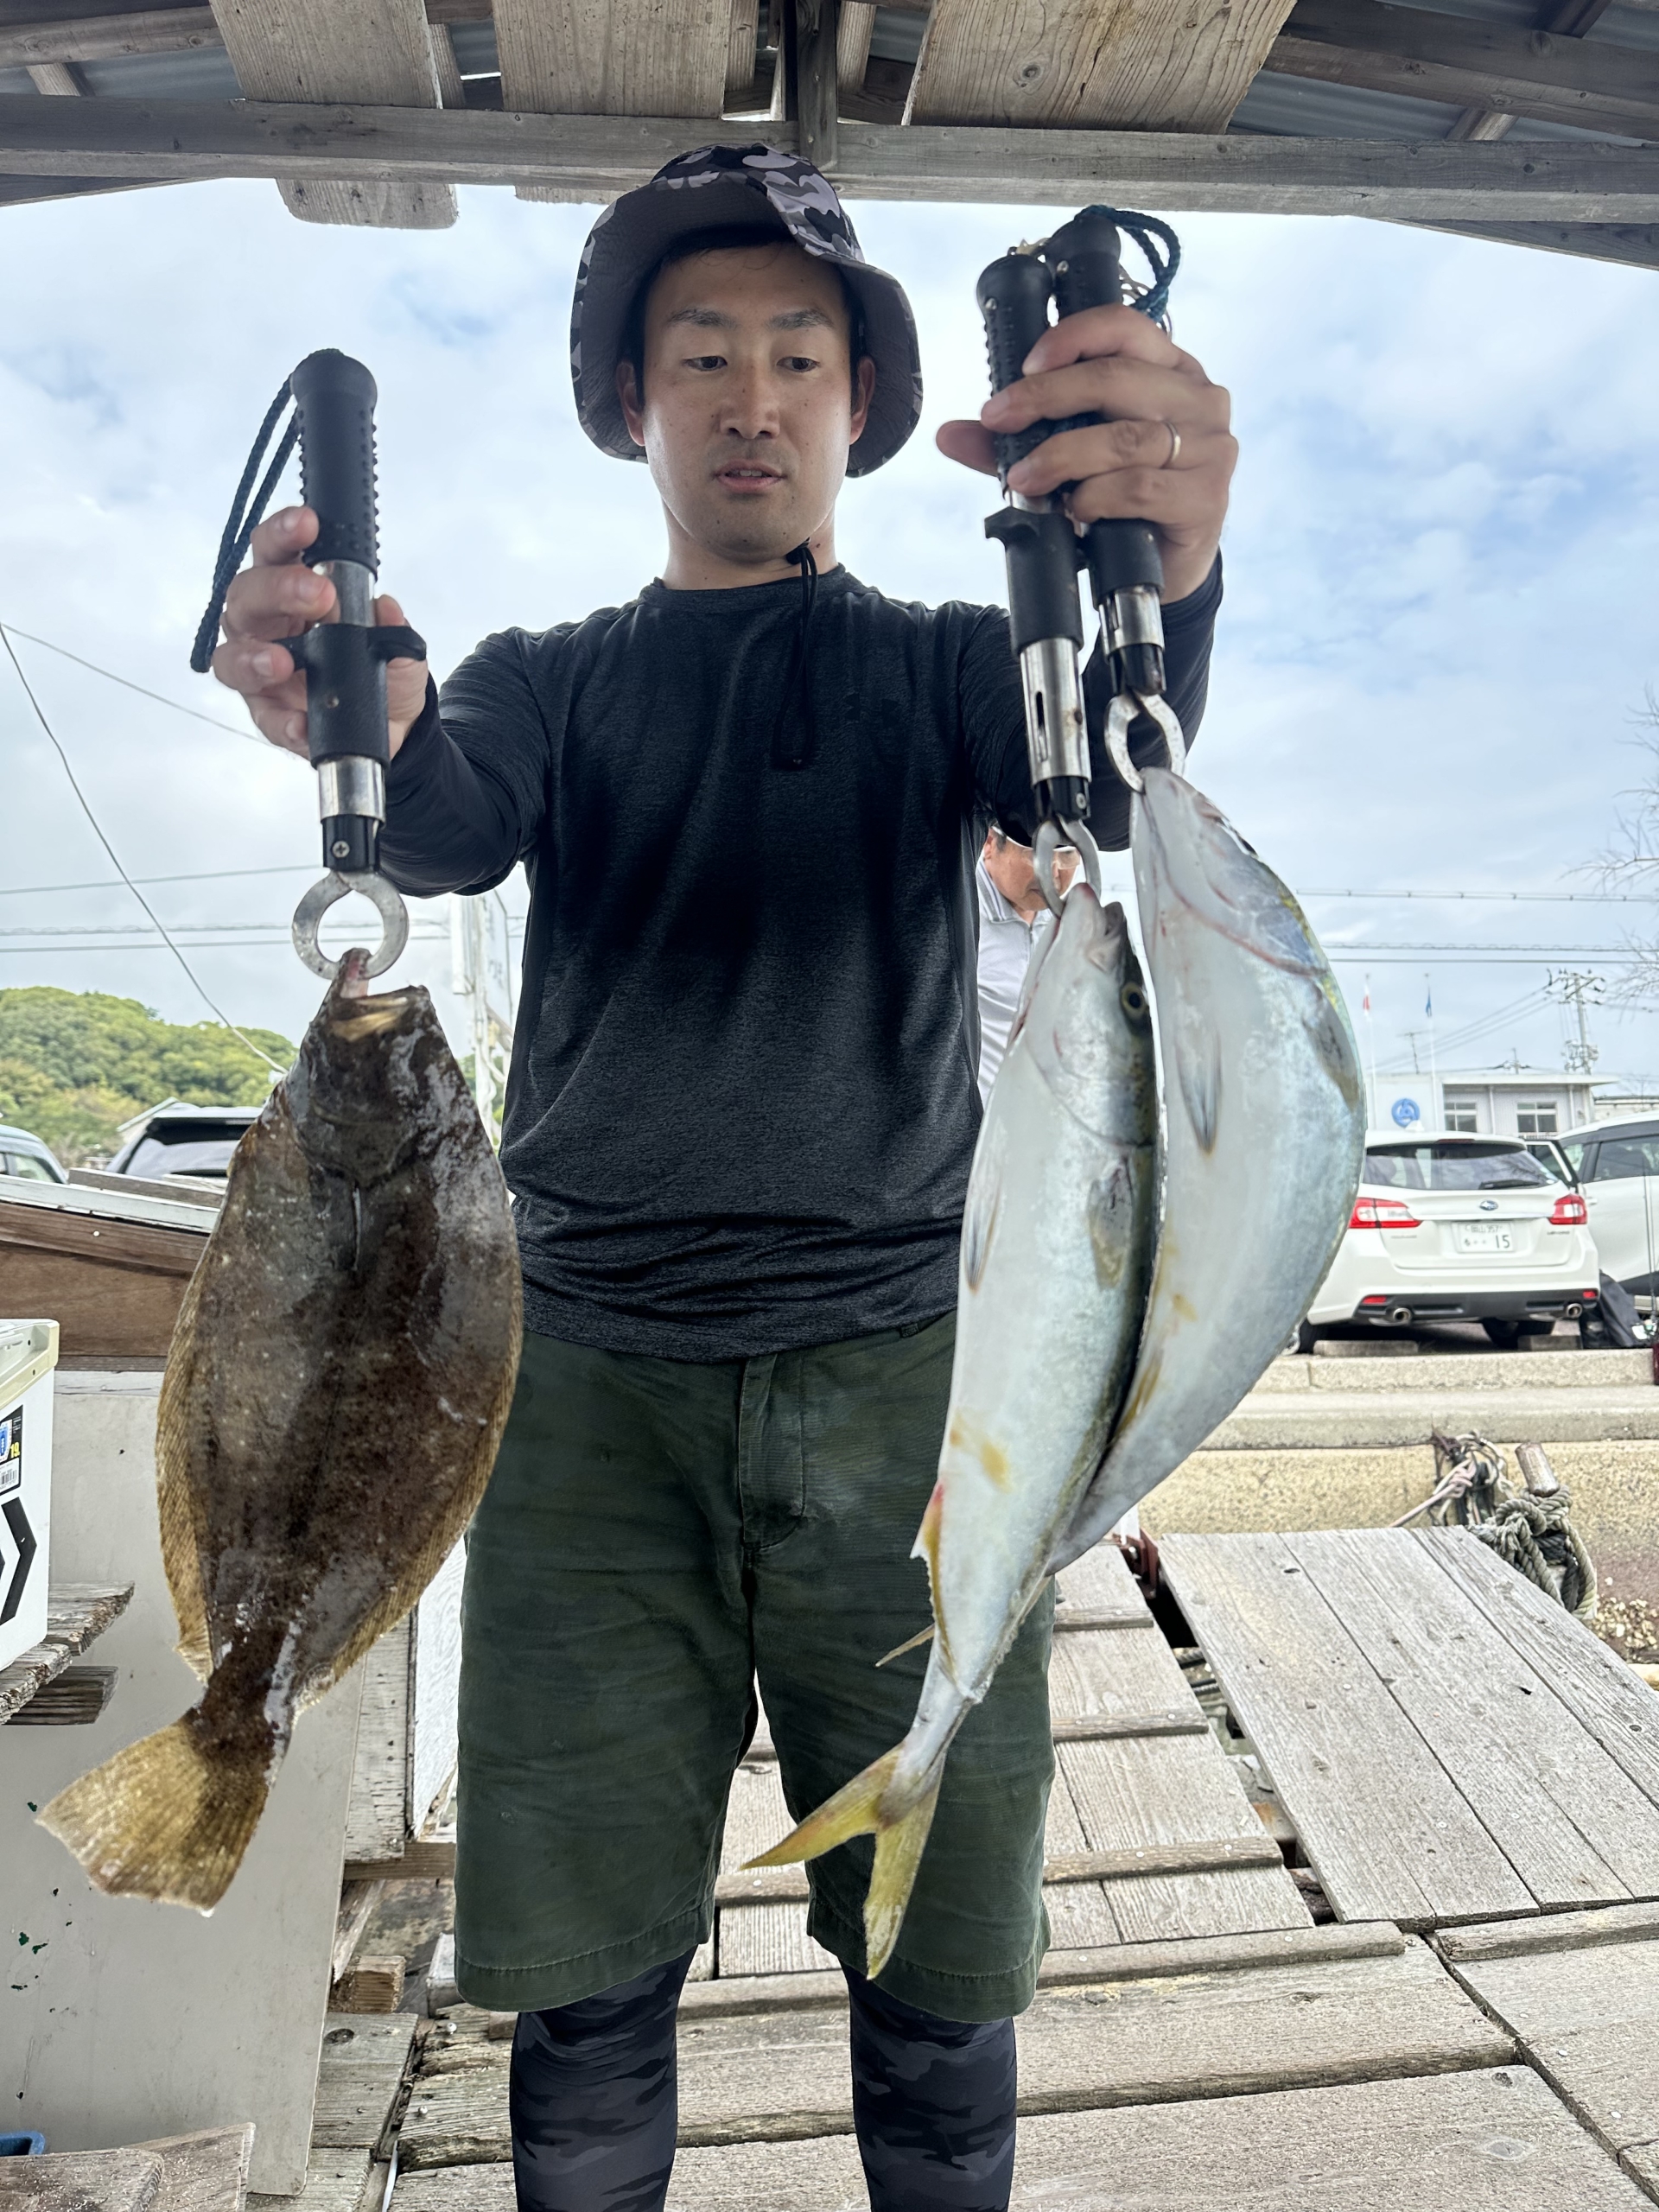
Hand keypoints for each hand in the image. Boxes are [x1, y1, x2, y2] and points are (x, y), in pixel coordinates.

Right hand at [211, 504, 428, 758]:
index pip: (275, 552)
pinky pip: (263, 718)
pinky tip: (302, 723)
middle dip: (278, 588)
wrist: (394, 725)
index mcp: (292, 591)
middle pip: (246, 595)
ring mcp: (259, 670)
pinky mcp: (266, 714)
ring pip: (232, 655)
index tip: (307, 525)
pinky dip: (282, 721)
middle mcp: (266, 625)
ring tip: (284, 662)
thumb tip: (385, 609)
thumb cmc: (380, 668)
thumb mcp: (399, 646)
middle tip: (319, 594)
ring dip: (254, 656)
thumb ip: (393, 628)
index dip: (283, 534)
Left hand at [937, 304, 1234, 605]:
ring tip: (1024, 477)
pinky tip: (1075, 509)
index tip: (1024, 367)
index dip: (1071, 338)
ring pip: (1125, 437)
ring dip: (1062, 455)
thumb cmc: (1125, 500)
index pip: (1124, 327)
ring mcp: (1210, 448)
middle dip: (1046, 396)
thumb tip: (952, 434)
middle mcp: (1199, 399)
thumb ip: (1019, 440)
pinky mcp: (1207, 498)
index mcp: (1170, 370)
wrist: (1166, 568)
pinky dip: (1096, 497)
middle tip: (1000, 419)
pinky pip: (1140, 487)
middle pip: (1116, 378)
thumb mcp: (1073, 458)